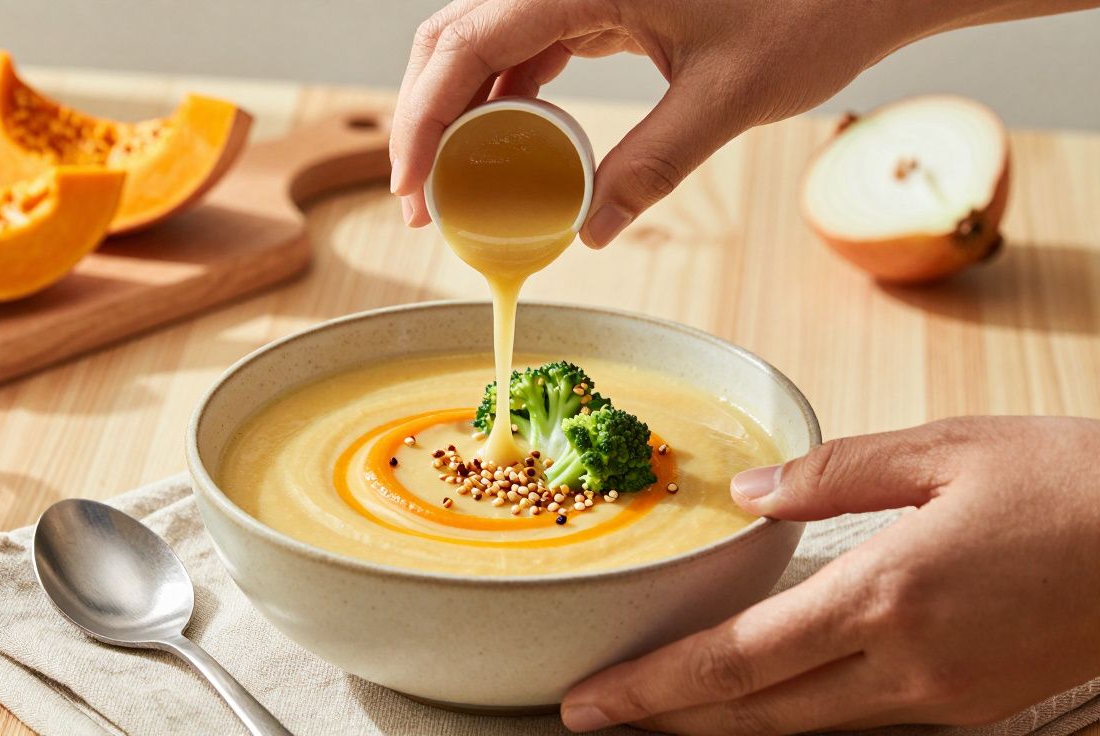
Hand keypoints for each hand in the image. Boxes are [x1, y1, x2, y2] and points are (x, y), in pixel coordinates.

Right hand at [390, 0, 1099, 247]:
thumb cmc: (812, 11)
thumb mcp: (726, 98)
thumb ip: (651, 166)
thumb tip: (590, 233)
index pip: (466, 44)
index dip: (422, 119)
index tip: (411, 187)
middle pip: (455, 37)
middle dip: (425, 117)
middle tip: (422, 196)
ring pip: (484, 42)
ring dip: (462, 112)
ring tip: (457, 187)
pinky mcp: (602, 2)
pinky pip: (530, 48)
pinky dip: (508, 100)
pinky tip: (512, 152)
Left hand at [561, 416, 1099, 733]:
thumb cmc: (1070, 483)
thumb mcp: (946, 449)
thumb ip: (834, 472)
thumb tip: (750, 493)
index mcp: (884, 596)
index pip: (735, 660)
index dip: (653, 687)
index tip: (590, 699)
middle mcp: (905, 667)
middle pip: (754, 715)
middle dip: (664, 720)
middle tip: (593, 717)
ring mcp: (942, 701)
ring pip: (802, 730)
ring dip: (721, 725)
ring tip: (658, 712)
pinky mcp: (972, 709)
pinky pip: (858, 722)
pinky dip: (792, 718)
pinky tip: (761, 700)